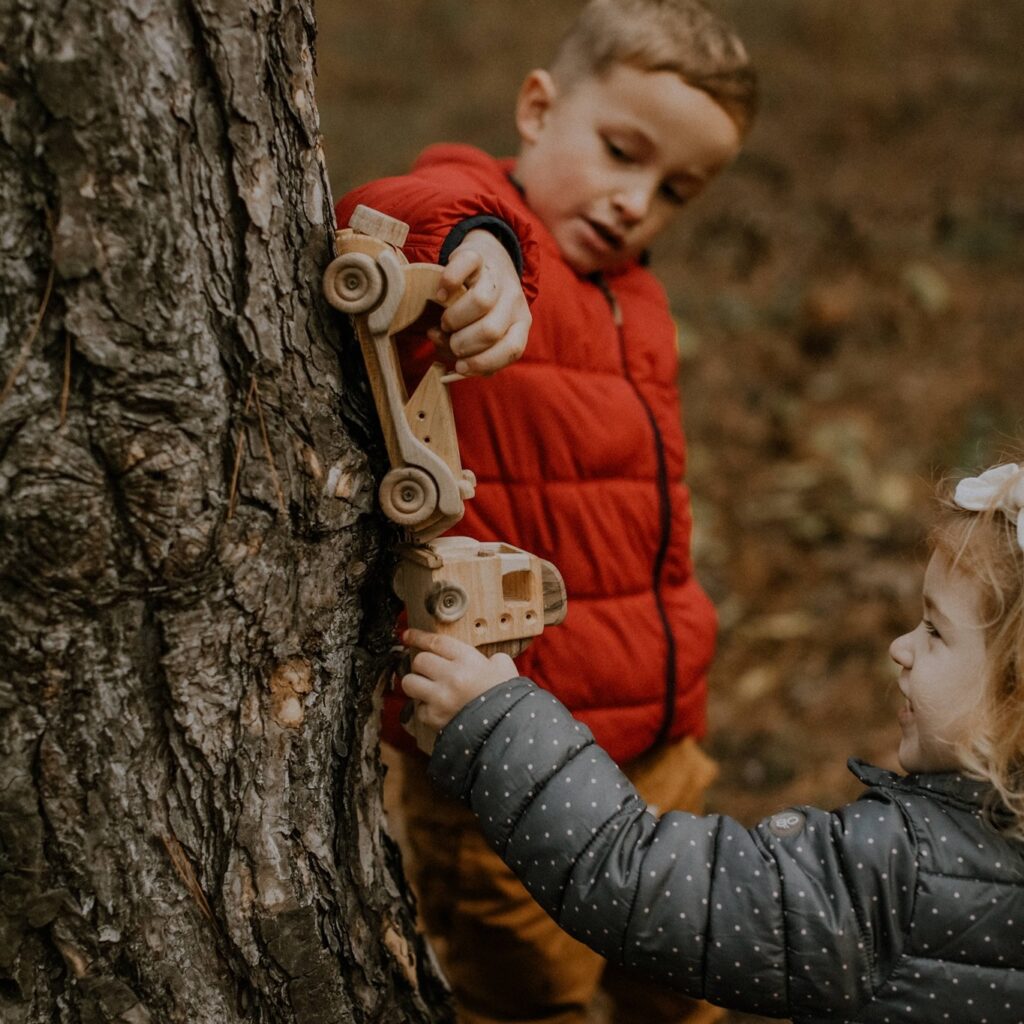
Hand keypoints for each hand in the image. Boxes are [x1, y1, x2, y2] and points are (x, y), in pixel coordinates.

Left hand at [401, 629, 518, 734]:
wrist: (508, 728)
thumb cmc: (507, 697)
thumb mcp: (503, 667)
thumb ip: (488, 657)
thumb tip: (483, 659)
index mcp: (468, 660)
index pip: (435, 642)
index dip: (418, 637)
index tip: (408, 635)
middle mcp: (451, 676)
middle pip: (419, 660)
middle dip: (422, 664)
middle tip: (429, 670)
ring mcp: (441, 698)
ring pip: (410, 682)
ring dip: (416, 684)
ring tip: (427, 688)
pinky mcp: (434, 718)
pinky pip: (418, 708)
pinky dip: (425, 708)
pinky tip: (438, 709)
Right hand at [432, 230, 530, 375]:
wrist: (487, 260)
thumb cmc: (480, 310)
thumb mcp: (483, 334)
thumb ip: (468, 352)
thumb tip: (444, 350)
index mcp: (521, 323)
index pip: (512, 349)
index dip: (482, 362)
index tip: (460, 366)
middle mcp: (514, 300)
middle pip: (491, 330)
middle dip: (463, 343)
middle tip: (450, 339)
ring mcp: (497, 276)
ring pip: (481, 302)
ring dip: (454, 320)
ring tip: (445, 322)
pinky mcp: (477, 256)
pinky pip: (464, 266)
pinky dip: (448, 283)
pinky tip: (440, 295)